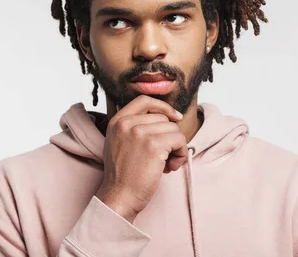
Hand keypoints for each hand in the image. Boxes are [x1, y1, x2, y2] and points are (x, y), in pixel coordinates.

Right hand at [95, 95, 188, 222]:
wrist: (119, 196)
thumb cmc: (123, 175)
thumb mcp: (119, 143)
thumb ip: (132, 128)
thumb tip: (165, 117)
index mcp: (117, 121)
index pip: (144, 100)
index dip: (162, 107)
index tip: (174, 117)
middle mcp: (126, 123)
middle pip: (163, 118)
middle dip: (169, 136)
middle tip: (163, 157)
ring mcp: (140, 132)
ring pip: (174, 129)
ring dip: (176, 147)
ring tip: (166, 164)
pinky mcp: (154, 145)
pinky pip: (180, 139)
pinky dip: (181, 154)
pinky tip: (170, 167)